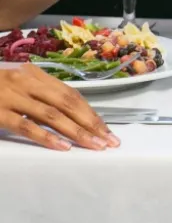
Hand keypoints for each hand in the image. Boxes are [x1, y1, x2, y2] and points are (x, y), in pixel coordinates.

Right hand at [0, 65, 119, 150]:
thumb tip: (69, 115)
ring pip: (52, 114)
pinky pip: (26, 126)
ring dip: (76, 132)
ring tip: (93, 147)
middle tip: (109, 142)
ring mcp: (12, 96)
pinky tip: (62, 148)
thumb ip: (38, 95)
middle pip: (67, 102)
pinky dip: (47, 137)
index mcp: (34, 74)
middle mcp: (26, 82)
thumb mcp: (17, 85)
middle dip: (91, 123)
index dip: (90, 112)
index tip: (107, 130)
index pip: (70, 94)